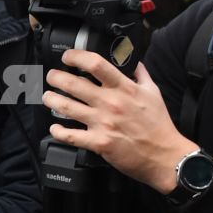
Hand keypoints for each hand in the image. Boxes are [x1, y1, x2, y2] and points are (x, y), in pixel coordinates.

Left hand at [44, 53, 197, 193]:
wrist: (164, 156)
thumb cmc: (159, 126)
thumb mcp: (153, 92)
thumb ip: (140, 73)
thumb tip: (131, 60)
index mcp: (124, 88)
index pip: (96, 64)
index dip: (76, 56)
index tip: (68, 56)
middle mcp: (111, 103)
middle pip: (74, 84)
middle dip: (56, 77)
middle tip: (52, 76)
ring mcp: (103, 123)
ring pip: (67, 107)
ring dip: (51, 100)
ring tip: (48, 97)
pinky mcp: (98, 143)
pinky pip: (70, 136)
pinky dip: (58, 131)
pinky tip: (54, 127)